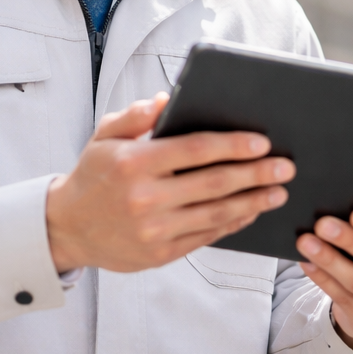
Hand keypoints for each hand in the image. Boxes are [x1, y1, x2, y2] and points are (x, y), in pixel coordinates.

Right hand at [45, 93, 294, 272]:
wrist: (67, 227)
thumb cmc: (94, 174)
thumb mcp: (105, 135)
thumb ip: (136, 115)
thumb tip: (168, 99)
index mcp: (134, 163)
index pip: (195, 150)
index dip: (232, 145)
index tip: (262, 142)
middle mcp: (145, 198)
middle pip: (214, 183)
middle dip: (255, 174)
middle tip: (285, 166)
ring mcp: (153, 230)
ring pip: (216, 213)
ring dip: (253, 201)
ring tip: (278, 191)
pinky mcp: (159, 254)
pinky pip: (206, 236)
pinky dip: (233, 223)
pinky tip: (251, 210)